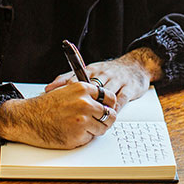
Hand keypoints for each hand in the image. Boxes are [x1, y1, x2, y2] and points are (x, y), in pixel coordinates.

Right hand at [0, 82, 116, 149]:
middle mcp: (85, 103)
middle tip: (95, 122)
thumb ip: (84, 94)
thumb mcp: (66, 91)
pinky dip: (84, 138)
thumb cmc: (44, 106)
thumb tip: (102, 101)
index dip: (110, 105)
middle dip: (105, 120)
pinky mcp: (78, 134)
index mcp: (83, 89)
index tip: (108, 109)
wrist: (27, 118)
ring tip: (79, 127)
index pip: (110, 97)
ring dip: (94, 130)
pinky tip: (71, 132)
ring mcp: (82, 119)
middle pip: (110, 114)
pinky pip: (90, 138)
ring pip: (102, 128)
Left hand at [45, 47, 163, 110]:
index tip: (58, 102)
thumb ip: (68, 78)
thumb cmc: (109, 72)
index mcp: (91, 70)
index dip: (67, 90)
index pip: (76, 79)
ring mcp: (117, 80)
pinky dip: (114, 108)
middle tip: (74, 114)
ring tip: (92, 118)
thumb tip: (48, 88)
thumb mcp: (88, 72)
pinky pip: (121, 99)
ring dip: (99, 106)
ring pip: (106, 93)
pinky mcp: (129, 88)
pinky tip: (109, 116)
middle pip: (91, 87)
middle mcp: (103, 73)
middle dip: (82, 100)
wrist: (136, 66)